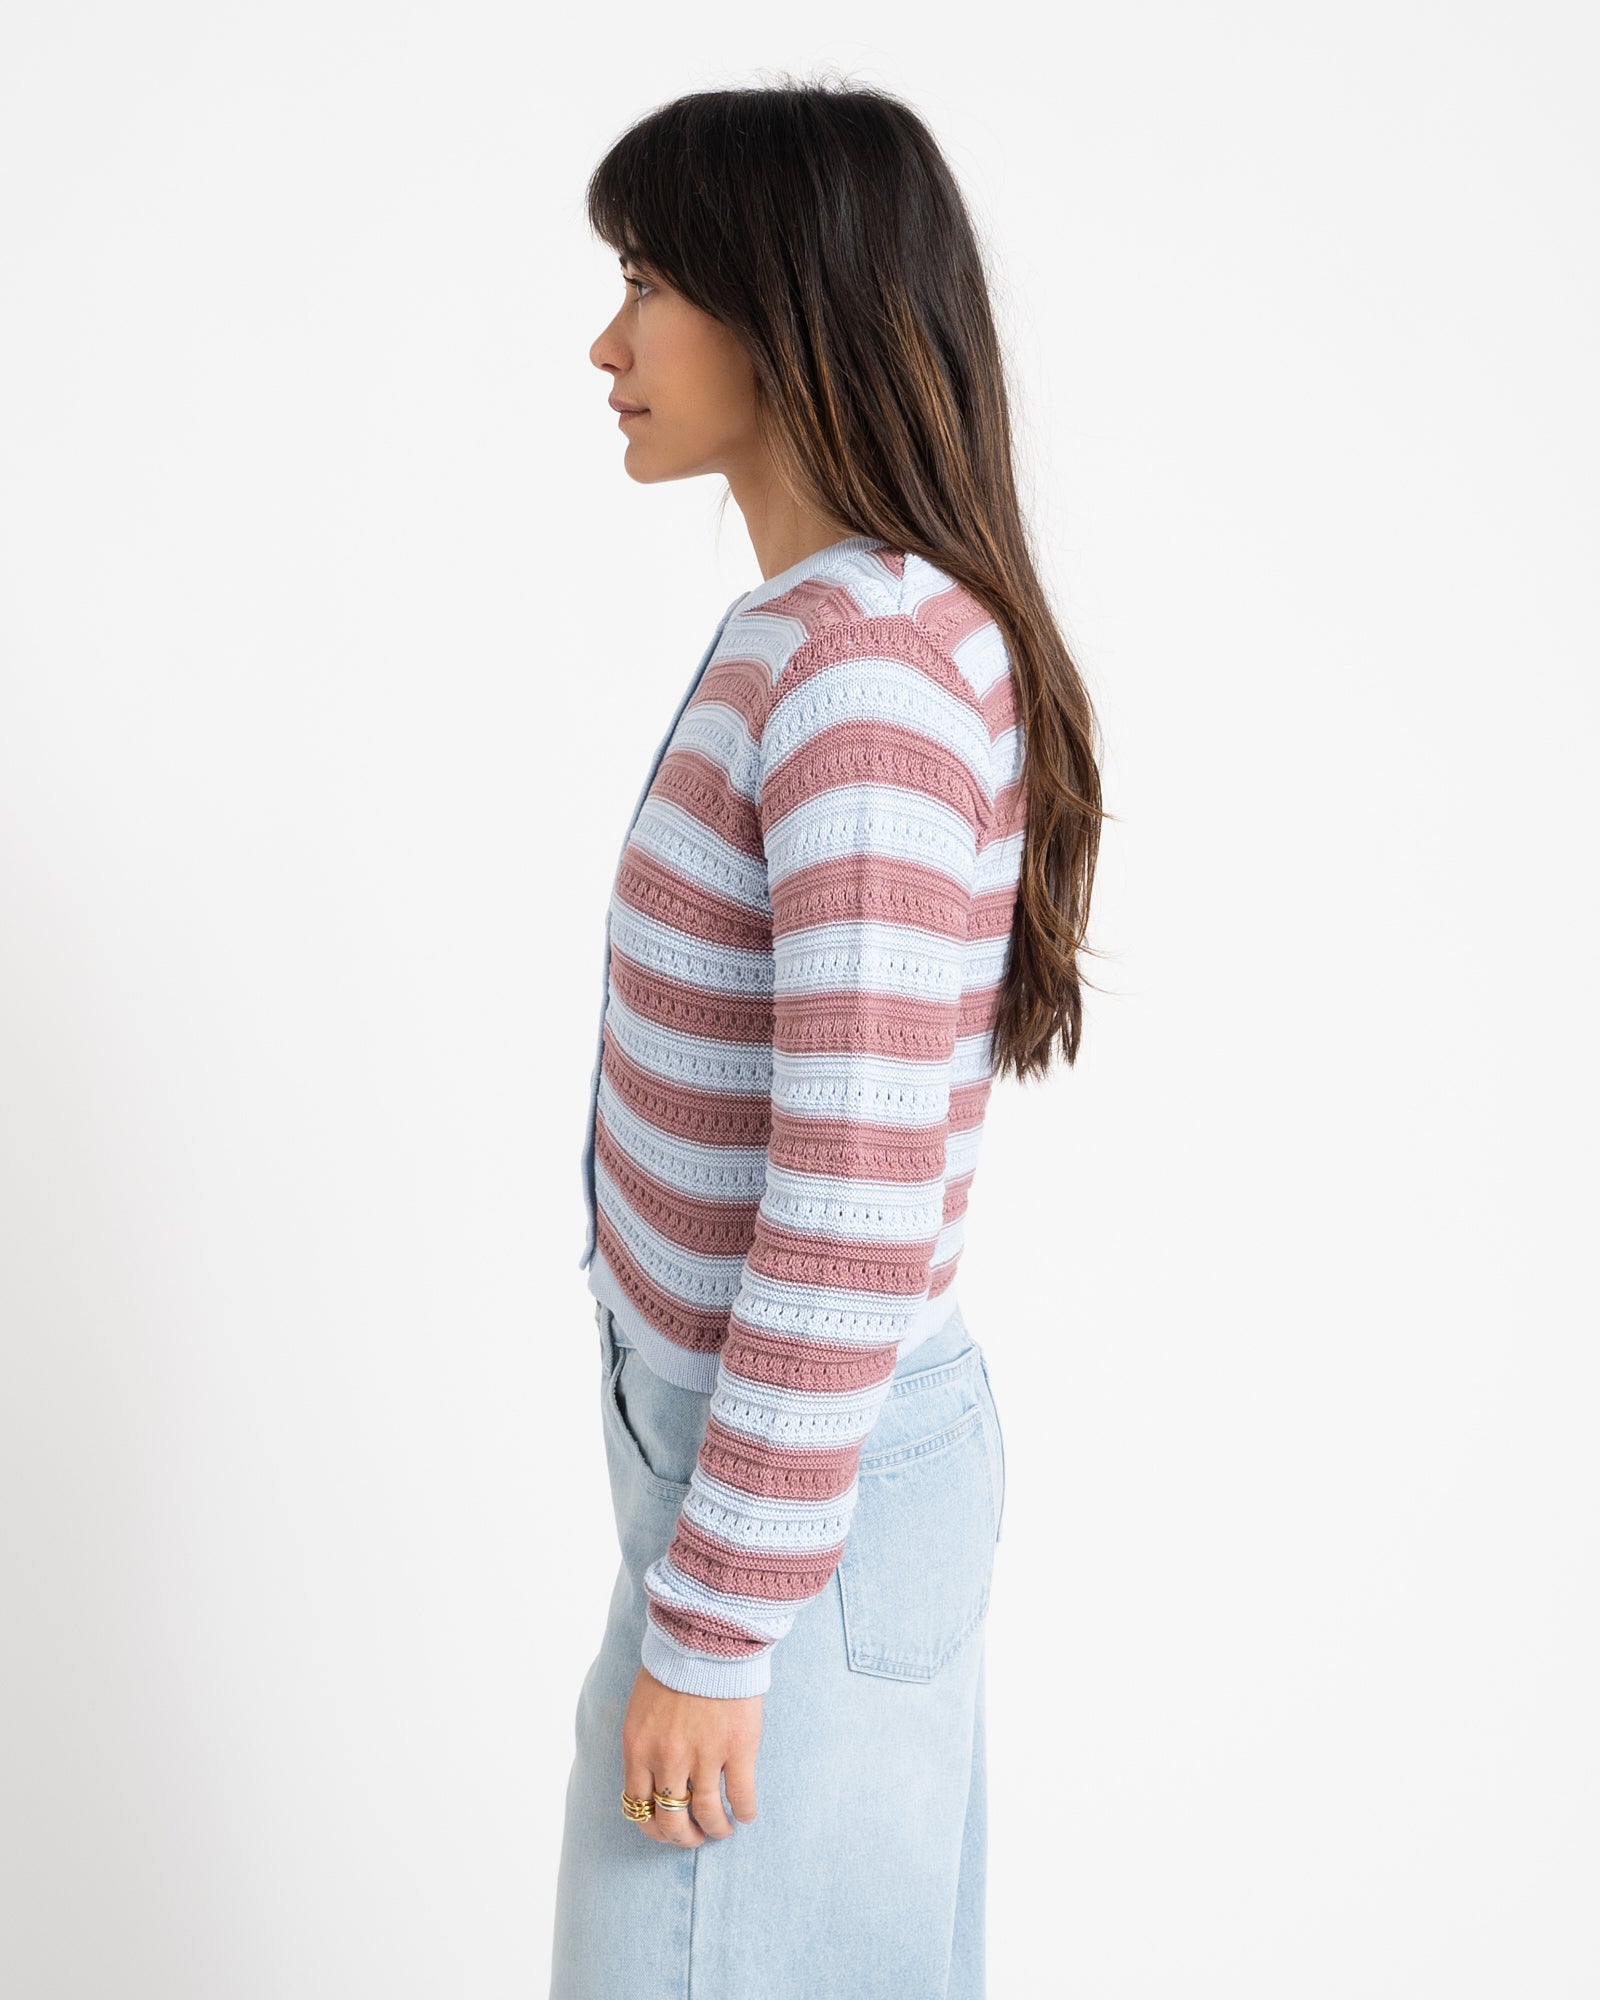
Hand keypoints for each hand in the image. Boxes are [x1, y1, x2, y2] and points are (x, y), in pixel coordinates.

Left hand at [621, 1664, 762, 1845]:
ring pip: (707, 1814)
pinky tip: (746, 1814)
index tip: (666, 1831)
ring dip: (716, 1829)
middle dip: (683, 1837)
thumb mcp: (641, 1709)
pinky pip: (740, 1796)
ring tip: (723, 1829)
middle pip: (671, 1821)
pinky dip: (744, 1811)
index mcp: (638, 1749)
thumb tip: (652, 1777)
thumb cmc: (672, 1667)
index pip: (638, 1807)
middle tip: (695, 1837)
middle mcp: (667, 1759)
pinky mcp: (737, 1748)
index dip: (654, 1828)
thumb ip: (644, 1745)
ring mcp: (703, 1755)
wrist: (706, 1636)